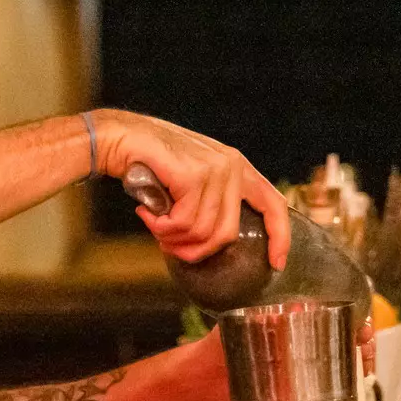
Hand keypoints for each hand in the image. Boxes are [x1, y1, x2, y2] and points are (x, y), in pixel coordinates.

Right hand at [94, 110, 290, 268]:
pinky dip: (162, 227)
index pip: (273, 204)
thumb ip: (210, 203)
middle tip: (170, 246)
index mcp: (238, 167)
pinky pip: (183, 223)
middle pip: (226, 234)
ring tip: (154, 224)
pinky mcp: (194, 175)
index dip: (279, 237)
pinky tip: (148, 214)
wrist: (121, 137)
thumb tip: (212, 244)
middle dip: (196, 251)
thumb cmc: (152, 164)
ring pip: (202, 232)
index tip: (276, 262)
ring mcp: (215, 169)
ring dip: (172, 238)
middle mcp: (232, 166)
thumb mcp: (192, 180)